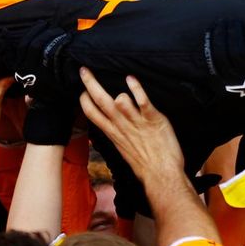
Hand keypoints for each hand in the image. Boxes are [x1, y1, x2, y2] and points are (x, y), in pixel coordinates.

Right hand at [78, 67, 183, 181]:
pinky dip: (136, 90)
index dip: (84, 100)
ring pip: (120, 102)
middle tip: (84, 70)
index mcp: (113, 133)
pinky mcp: (153, 119)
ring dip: (118, 93)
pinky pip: (143, 102)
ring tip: (122, 80)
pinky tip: (131, 79)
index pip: (92, 114)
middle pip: (101, 102)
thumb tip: (110, 122)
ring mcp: (137, 122)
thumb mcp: (123, 148)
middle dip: (90, 84)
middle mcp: (122, 126)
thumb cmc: (144, 164)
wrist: (162, 175)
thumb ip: (116, 132)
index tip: (82, 90)